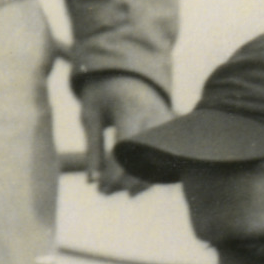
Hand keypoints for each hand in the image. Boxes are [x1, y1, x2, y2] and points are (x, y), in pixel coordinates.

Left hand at [74, 73, 173, 194]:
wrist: (125, 71)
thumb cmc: (102, 93)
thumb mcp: (90, 116)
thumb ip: (93, 149)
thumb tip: (92, 182)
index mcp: (131, 110)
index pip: (127, 149)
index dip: (114, 174)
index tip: (100, 188)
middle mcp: (155, 116)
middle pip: (148, 159)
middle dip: (127, 181)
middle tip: (106, 191)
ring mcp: (168, 122)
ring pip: (161, 161)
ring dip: (141, 181)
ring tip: (117, 189)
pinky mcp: (173, 129)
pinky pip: (167, 157)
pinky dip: (152, 172)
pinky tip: (133, 184)